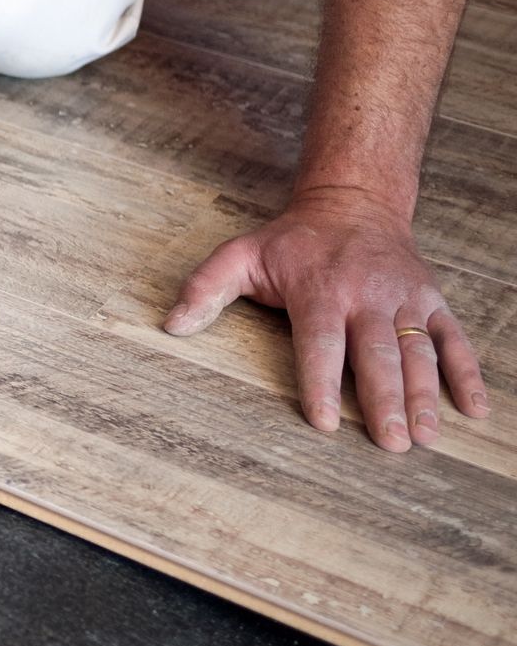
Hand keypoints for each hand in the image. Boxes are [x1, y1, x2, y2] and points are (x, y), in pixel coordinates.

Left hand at [164, 187, 489, 450]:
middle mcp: (368, 296)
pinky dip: (467, 374)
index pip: (321, 343)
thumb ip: (205, 288)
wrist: (354, 201)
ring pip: (419, 353)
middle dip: (385, 401)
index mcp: (320, 290)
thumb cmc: (291, 241)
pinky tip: (474, 410)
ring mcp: (404, 300)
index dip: (322, 382)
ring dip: (425, 396)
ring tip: (426, 437)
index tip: (325, 422)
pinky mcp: (431, 301)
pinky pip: (454, 339)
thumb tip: (172, 324)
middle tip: (392, 443)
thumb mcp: (240, 254)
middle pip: (377, 355)